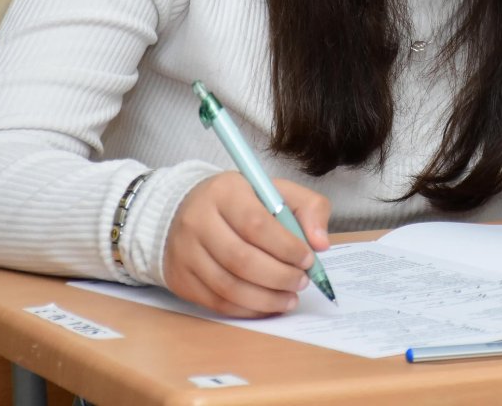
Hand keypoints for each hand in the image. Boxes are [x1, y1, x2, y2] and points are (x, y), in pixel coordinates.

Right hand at [163, 173, 330, 316]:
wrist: (187, 210)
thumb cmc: (241, 202)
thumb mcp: (276, 191)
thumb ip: (308, 209)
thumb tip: (321, 244)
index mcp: (225, 192)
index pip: (256, 224)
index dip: (286, 247)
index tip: (308, 259)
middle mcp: (198, 220)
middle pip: (242, 259)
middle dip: (279, 277)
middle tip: (302, 282)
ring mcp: (185, 251)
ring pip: (229, 287)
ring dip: (266, 299)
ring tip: (290, 298)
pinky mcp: (180, 278)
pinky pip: (216, 303)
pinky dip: (247, 309)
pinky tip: (267, 305)